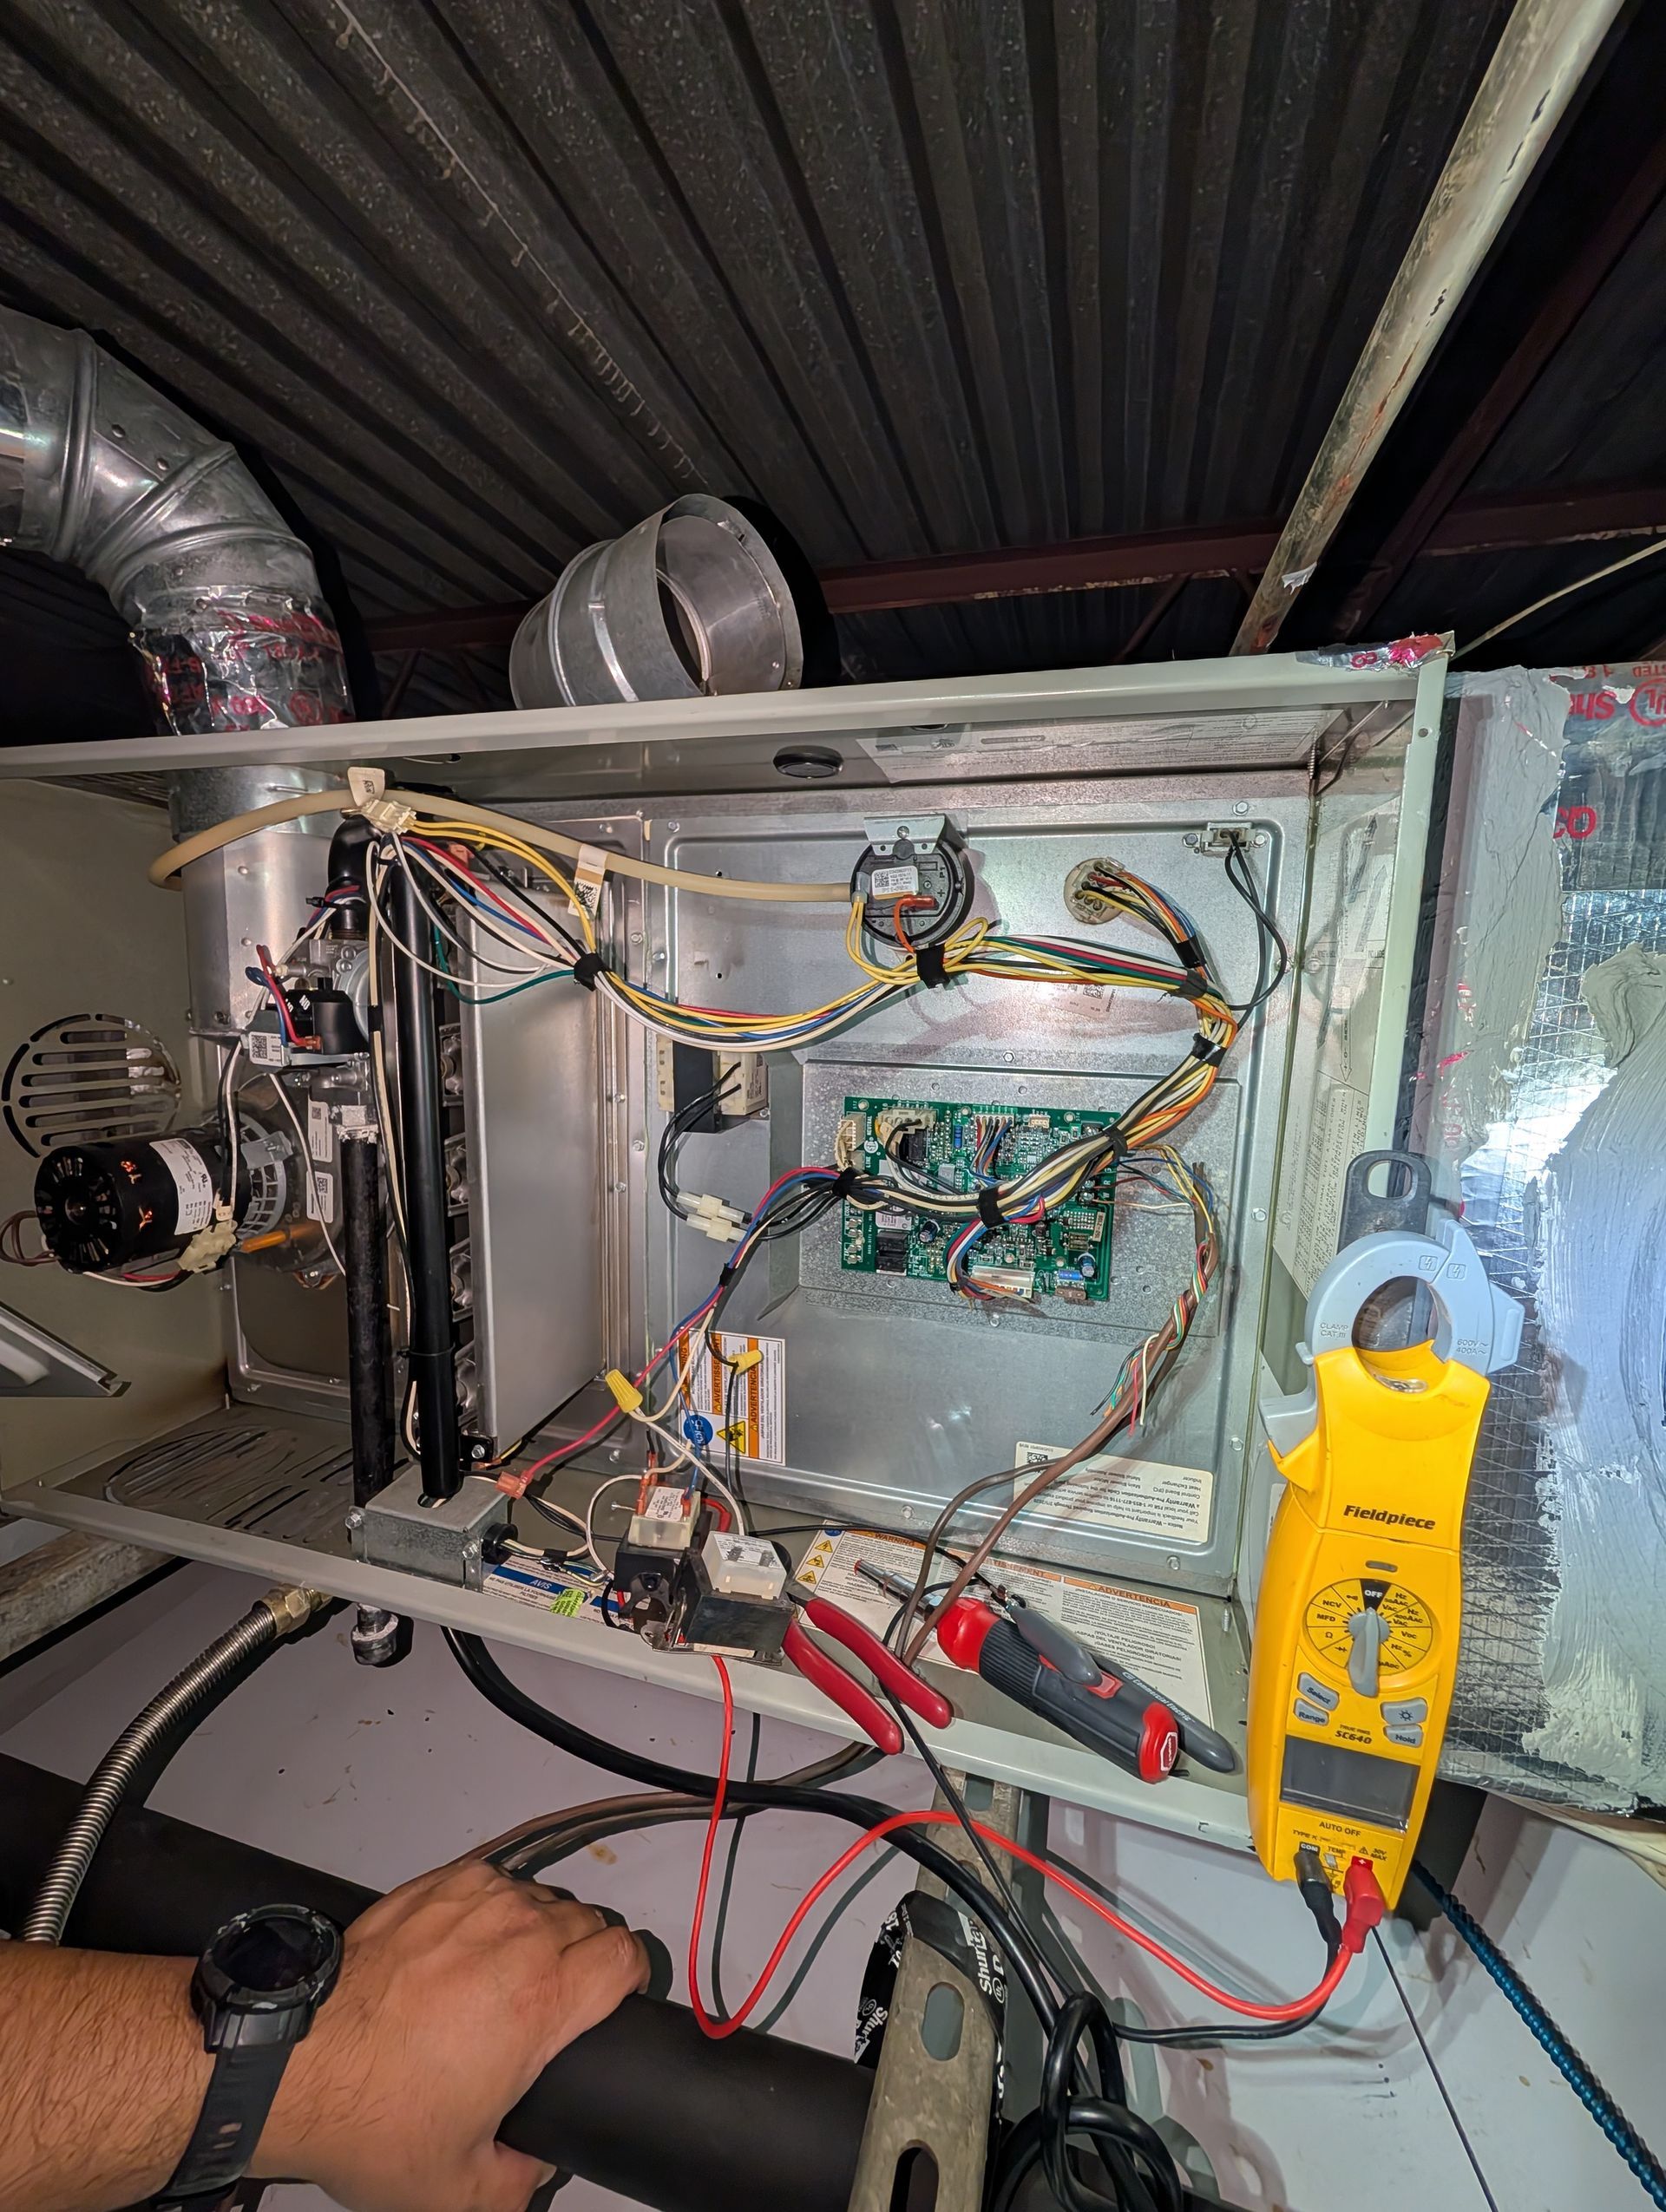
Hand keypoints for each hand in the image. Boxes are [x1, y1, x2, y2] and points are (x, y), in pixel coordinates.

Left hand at [251, 1855, 647, 2211]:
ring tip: (505, 1976)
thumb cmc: (371, 2112)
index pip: (625, 1954)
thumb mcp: (459, 2189)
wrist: (295, 2065)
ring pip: (541, 1898)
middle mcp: (516, 1937)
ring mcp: (472, 1904)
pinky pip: (491, 1880)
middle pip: (588, 1923)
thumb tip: (537, 2166)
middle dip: (582, 1960)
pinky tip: (466, 1946)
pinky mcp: (431, 1888)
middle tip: (549, 2005)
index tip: (612, 1999)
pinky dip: (491, 1907)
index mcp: (541, 2001)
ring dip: (539, 1930)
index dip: (627, 1978)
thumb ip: (522, 2184)